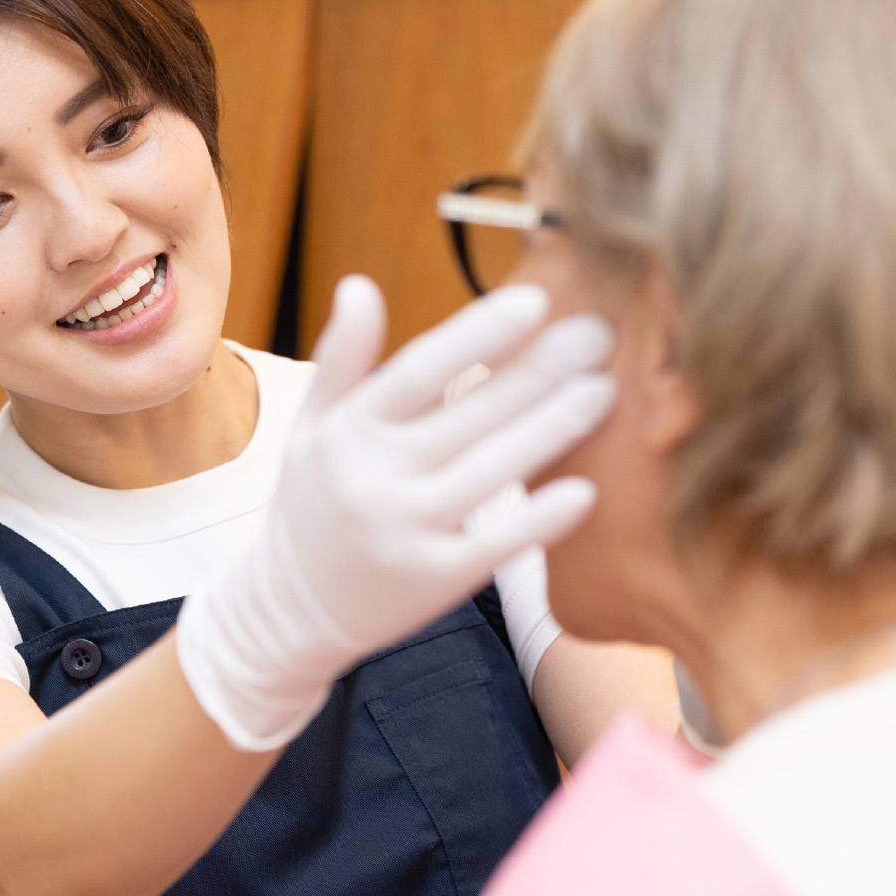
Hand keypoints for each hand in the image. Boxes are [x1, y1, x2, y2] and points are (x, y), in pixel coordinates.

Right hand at [178, 275, 615, 749]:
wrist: (291, 610)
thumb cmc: (315, 504)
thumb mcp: (313, 428)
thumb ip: (340, 358)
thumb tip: (359, 285)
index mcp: (349, 431)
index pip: (420, 370)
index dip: (477, 334)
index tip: (535, 301)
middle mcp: (375, 478)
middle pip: (470, 415)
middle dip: (538, 372)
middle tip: (597, 335)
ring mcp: (407, 531)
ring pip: (492, 471)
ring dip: (553, 428)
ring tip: (604, 390)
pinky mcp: (435, 581)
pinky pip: (496, 545)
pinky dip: (539, 519)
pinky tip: (584, 490)